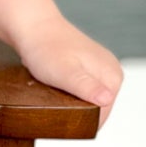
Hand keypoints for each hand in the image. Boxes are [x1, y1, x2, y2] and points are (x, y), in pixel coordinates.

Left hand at [12, 12, 123, 130]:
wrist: (32, 26)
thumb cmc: (46, 48)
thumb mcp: (65, 73)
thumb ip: (86, 87)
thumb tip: (106, 99)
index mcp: (112, 76)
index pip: (102, 115)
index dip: (80, 120)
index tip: (60, 114)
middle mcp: (112, 72)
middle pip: (97, 108)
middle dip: (77, 110)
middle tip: (54, 101)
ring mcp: (101, 68)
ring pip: (89, 99)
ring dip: (72, 101)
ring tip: (55, 92)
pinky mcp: (89, 66)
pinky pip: (82, 88)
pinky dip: (69, 91)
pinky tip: (57, 86)